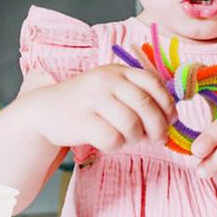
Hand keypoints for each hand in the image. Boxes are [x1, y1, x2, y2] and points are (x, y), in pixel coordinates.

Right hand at [28, 65, 176, 151]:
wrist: (45, 111)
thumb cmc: (86, 103)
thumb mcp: (111, 88)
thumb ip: (137, 95)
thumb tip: (171, 118)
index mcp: (118, 71)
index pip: (153, 83)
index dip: (167, 105)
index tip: (171, 120)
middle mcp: (106, 80)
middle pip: (146, 106)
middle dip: (158, 127)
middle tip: (158, 139)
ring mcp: (93, 99)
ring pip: (131, 126)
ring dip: (135, 138)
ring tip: (126, 138)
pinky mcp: (82, 120)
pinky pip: (113, 139)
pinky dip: (116, 146)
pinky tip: (108, 142)